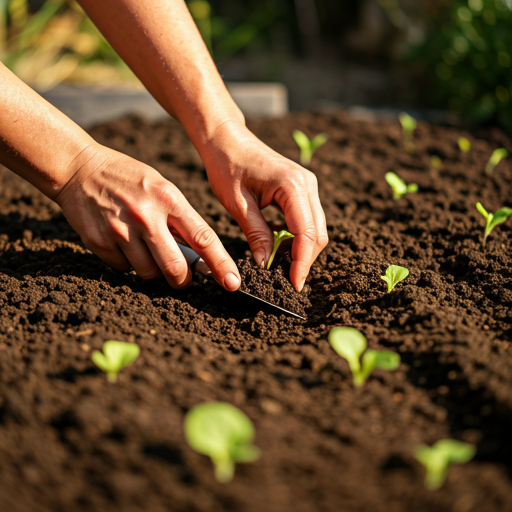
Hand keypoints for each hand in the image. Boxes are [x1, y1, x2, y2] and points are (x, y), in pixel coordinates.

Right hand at [54, 144, 240, 290]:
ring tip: (144, 247)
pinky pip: (124, 269)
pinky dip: (128, 263)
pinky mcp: (100, 243)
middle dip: (182, 280)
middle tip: (181, 278)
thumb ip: (180, 219)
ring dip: (152, 269)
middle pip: (176, 268)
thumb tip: (200, 256)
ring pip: (149, 273)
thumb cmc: (128, 178)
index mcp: (169, 199)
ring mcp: (121, 231)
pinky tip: (122, 242)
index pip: (204, 238)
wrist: (78, 168)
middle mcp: (146, 217)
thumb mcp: (162, 187)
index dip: (221, 264)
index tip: (233, 283)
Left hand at [199, 120, 328, 291]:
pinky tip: (281, 247)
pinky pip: (307, 219)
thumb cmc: (227, 166)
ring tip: (284, 268)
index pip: (306, 233)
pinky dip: (298, 237)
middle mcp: (307, 184)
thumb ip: (256, 234)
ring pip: (315, 228)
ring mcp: (307, 185)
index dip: (302, 262)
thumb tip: (266, 264)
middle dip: (305, 259)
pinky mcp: (301, 188)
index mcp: (292, 185)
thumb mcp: (237, 204)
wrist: (227, 139)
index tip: (295, 284)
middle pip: (317, 233)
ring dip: (303, 249)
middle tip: (289, 281)